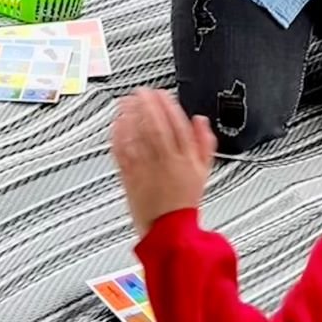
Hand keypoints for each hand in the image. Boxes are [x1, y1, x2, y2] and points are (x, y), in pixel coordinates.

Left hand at [110, 89, 216, 236]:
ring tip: (127, 101)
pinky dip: (119, 136)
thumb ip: (204, 143)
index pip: (177, 124)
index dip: (168, 105)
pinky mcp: (130, 177)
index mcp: (185, 158)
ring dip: (131, 115)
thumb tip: (200, 120)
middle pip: (155, 126)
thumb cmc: (183, 202)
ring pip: (138, 136)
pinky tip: (117, 123)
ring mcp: (146, 169)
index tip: (161, 93)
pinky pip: (122, 152)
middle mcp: (165, 161)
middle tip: (141, 92)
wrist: (168, 230)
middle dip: (147, 105)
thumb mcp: (203, 171)